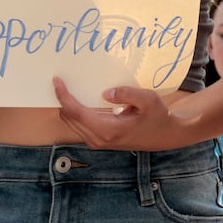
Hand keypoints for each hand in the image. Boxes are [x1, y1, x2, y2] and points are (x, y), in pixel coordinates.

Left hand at [53, 78, 184, 150]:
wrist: (165, 135)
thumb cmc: (158, 117)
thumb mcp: (149, 100)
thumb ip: (127, 94)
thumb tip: (106, 93)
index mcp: (107, 129)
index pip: (76, 112)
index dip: (64, 96)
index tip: (57, 81)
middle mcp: (98, 139)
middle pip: (68, 118)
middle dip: (62, 100)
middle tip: (61, 80)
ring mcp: (97, 142)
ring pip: (72, 123)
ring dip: (67, 106)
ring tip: (67, 88)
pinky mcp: (99, 140)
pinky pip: (79, 125)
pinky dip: (75, 112)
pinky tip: (80, 100)